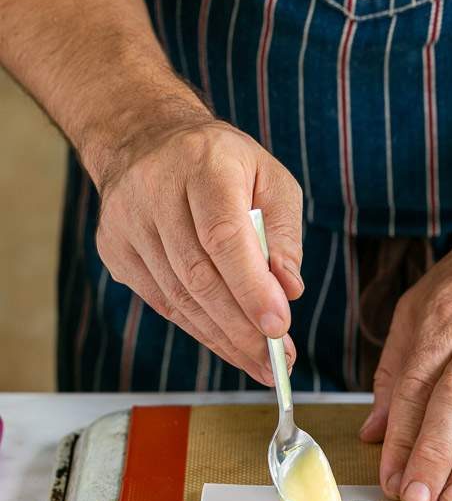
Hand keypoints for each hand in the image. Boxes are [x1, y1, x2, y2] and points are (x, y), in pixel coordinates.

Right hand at [90, 115, 302, 384]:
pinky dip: (198, 329)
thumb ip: (284, 232)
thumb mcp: (269, 177)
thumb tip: (289, 289)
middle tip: (276, 360)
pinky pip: (161, 302)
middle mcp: (155, 190)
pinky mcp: (113, 249)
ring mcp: (127, 222)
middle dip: (241, 327)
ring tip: (260, 361)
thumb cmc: (221, 163)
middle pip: (198, 275)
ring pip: (178, 297)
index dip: (250, 287)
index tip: (278, 326)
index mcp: (202, 164)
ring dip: (222, 338)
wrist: (146, 139)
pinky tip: (227, 345)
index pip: (223, 236)